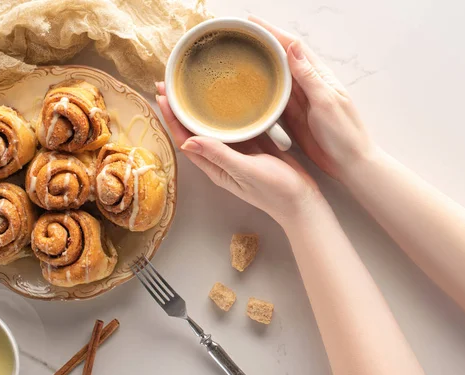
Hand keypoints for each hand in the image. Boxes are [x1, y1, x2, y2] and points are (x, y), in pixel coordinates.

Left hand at [155, 82, 319, 225]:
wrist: (302, 201)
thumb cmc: (275, 191)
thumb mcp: (246, 172)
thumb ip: (219, 155)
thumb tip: (188, 139)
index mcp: (214, 167)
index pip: (185, 140)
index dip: (172, 119)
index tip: (162, 96)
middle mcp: (221, 158)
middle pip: (194, 130)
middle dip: (180, 109)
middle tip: (169, 84)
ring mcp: (237, 151)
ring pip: (212, 126)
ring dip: (200, 108)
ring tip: (190, 85)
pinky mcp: (253, 144)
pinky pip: (234, 125)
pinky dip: (226, 111)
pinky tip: (225, 95)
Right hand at [249, 16, 372, 179]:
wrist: (350, 164)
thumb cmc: (345, 134)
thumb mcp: (326, 102)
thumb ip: (308, 76)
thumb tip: (292, 46)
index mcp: (319, 76)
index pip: (292, 46)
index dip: (272, 32)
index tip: (252, 22)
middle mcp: (308, 85)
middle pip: (281, 58)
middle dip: (262, 44)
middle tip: (239, 35)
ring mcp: (300, 101)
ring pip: (276, 77)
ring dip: (260, 65)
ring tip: (239, 56)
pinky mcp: (293, 117)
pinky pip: (274, 100)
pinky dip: (261, 91)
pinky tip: (248, 88)